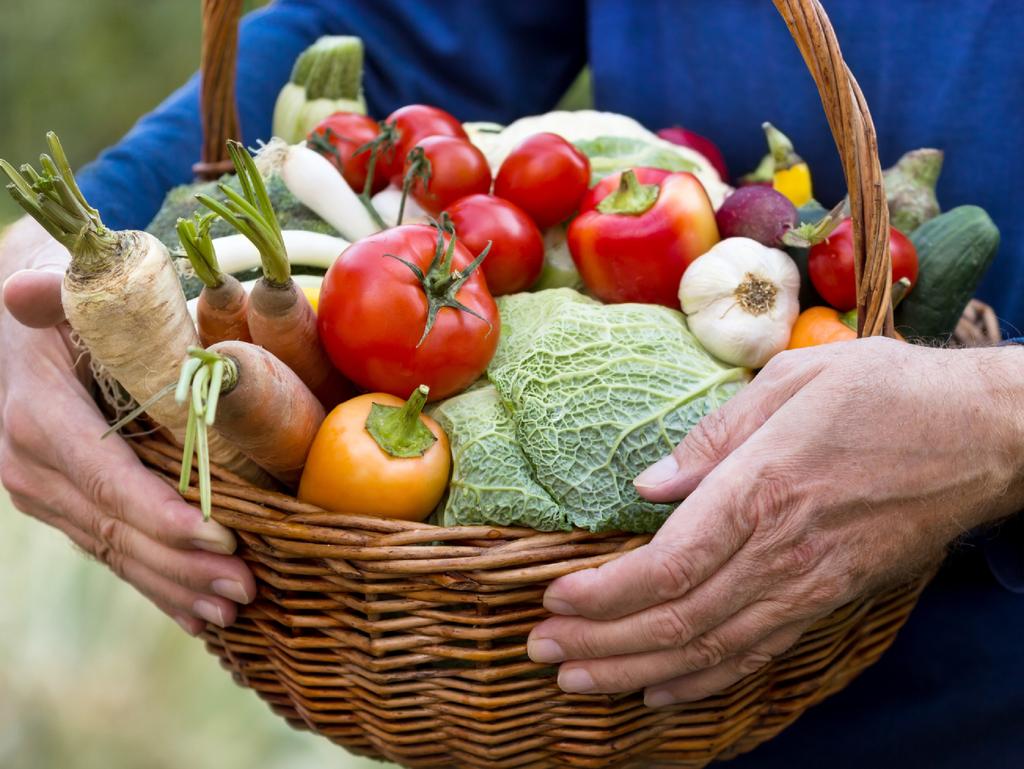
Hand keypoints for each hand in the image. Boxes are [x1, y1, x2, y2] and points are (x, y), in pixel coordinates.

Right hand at [0, 219, 254, 634]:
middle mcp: (34, 468)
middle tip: (245, 587)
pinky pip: (113, 551)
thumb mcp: (65, 295)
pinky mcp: (66, 507)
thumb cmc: (66, 308)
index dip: (163, 514)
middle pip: (118, 529)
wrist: (22, 331)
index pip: (107, 479)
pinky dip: (156, 582)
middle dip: (184, 564)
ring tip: (233, 609)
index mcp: (40, 419)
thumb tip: (27, 292)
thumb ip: (55, 296)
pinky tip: (195, 614)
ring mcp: (47, 495)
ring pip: (118, 550)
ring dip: (176, 585)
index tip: (219, 538)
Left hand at [528, 338, 1023, 705]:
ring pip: (712, 649)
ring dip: (637, 671)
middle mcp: (782, 550)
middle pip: (677, 618)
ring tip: (578, 681)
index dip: (604, 594)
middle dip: (601, 642)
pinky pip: (759, 654)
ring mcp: (811, 584)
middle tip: (543, 651)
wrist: (982, 435)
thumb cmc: (886, 393)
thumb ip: (712, 439)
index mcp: (763, 489)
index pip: (668, 564)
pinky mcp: (832, 599)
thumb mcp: (790, 381)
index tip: (553, 600)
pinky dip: (705, 680)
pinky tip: (661, 692)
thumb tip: (648, 487)